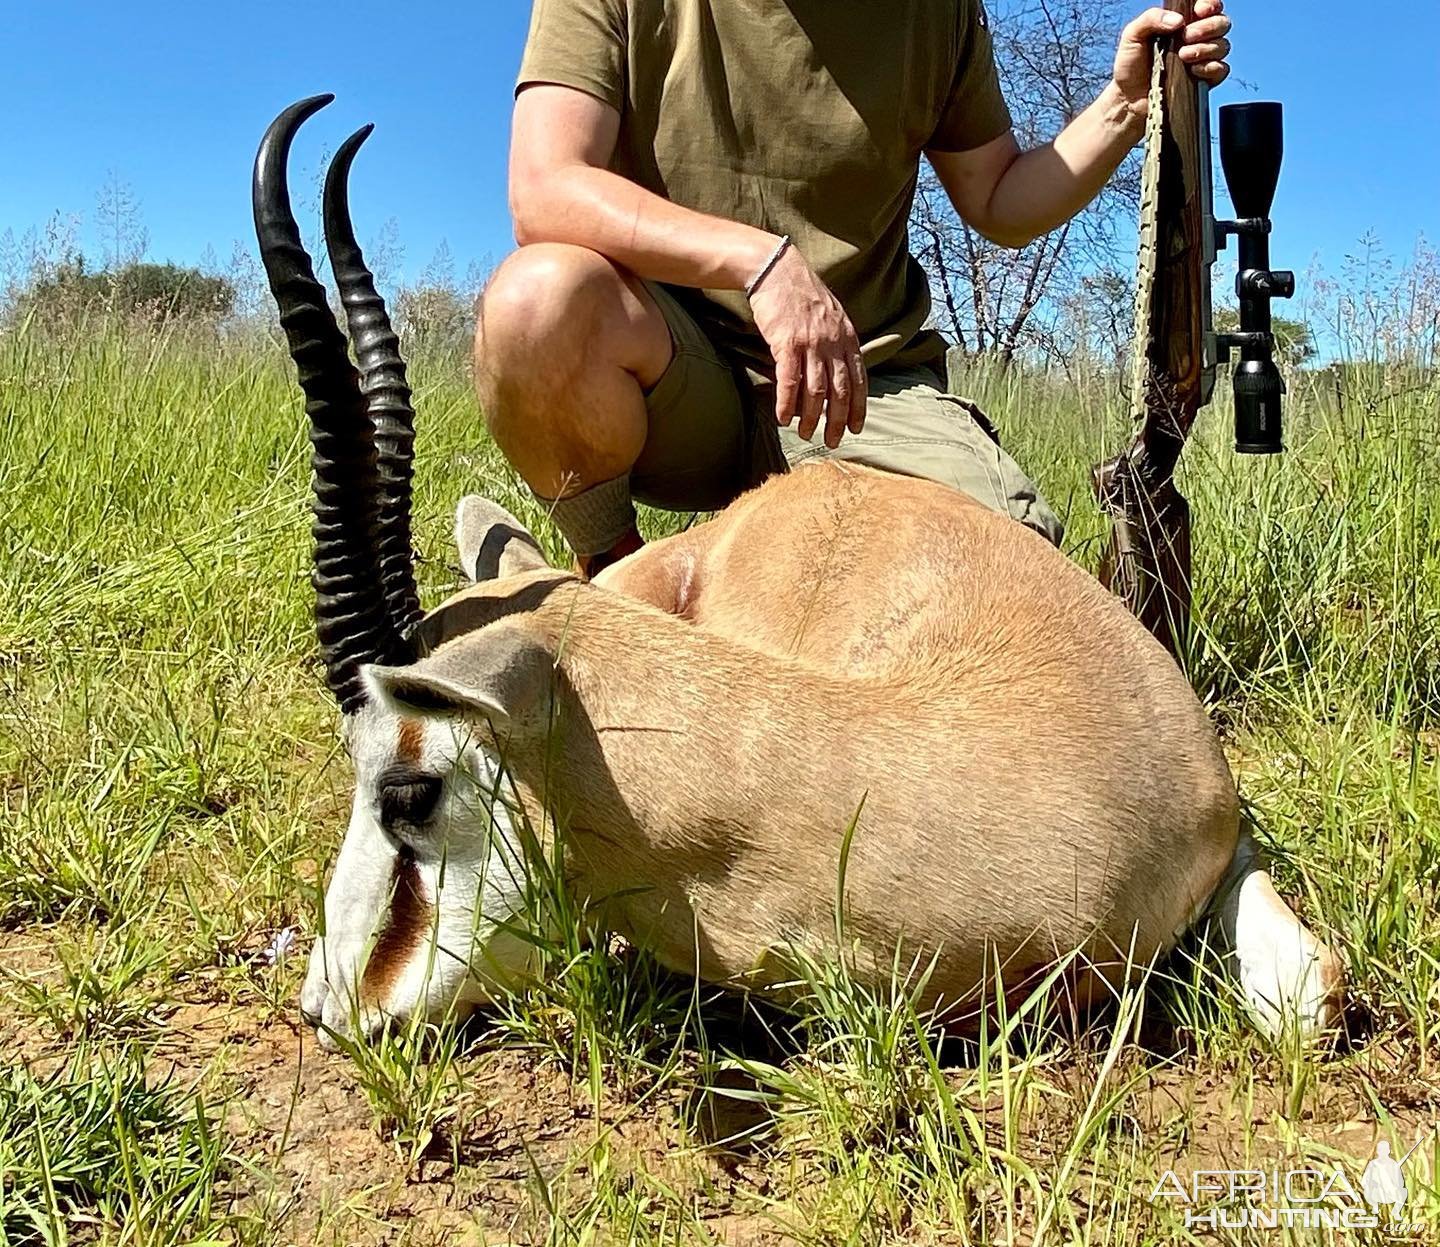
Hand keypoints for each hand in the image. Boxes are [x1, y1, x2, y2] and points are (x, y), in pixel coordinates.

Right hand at [747, 243, 866, 447]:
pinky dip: (786, 404)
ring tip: (807, 434)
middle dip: (839, 421)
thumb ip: (838, 342)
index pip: (859, 379)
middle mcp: (833, 343)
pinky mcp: (786, 343)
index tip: (857, 428)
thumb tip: (839, 370)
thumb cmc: (801, 294)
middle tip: (834, 441)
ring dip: (812, 418)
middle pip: (840, 391)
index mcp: (847, 337)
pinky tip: (783, 419)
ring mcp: (810, 343)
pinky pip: (789, 381)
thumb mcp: (831, 315)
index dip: (859, 407)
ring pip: (816, 391)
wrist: (777, 269)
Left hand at [1114, 1, 1231, 123]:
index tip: (1199, 11)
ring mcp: (1202, 59)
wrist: (1128, 98)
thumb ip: (1152, 18)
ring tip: (1183, 55)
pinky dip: (1210, 67)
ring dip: (1206, 48)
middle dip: (1208, 27)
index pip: (1209, 6)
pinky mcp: (1204, 80)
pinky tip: (1193, 70)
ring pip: (1223, 46)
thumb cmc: (1130, 65)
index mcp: (1183, 23)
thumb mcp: (1133, 35)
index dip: (1210, 4)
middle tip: (1186, 36)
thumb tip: (1178, 20)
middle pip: (1222, 24)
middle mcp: (1197, 38)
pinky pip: (1222, 70)